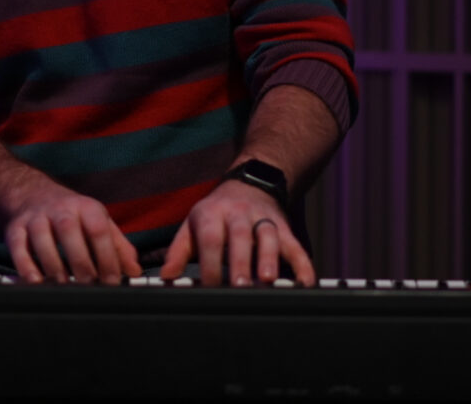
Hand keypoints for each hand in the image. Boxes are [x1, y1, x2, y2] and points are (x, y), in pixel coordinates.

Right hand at [4, 184, 142, 284]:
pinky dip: (25, 265)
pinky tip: (35, 281)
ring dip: (53, 265)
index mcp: (86, 207)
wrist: (33, 194)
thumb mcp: (99, 222)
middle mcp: (60, 209)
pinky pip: (18, 246)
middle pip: (69, 231)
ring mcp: (36, 217)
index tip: (112, 281)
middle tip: (88, 285)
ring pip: (42, 238)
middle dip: (80, 262)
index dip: (107, 256)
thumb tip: (134, 271)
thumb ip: (118, 246)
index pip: (98, 229)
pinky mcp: (15, 228)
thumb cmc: (72, 215)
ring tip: (63, 286)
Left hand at [159, 179, 315, 286]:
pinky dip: (302, 264)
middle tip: (240, 285)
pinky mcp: (284, 227)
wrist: (250, 183)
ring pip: (268, 236)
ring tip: (268, 280)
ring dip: (269, 258)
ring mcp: (263, 219)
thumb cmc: (216, 213)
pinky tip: (304, 282)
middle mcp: (238, 214)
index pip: (210, 238)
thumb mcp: (192, 225)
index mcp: (212, 214)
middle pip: (240, 236)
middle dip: (241, 261)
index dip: (210, 263)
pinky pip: (295, 245)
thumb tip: (165, 279)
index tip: (209, 287)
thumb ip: (177, 252)